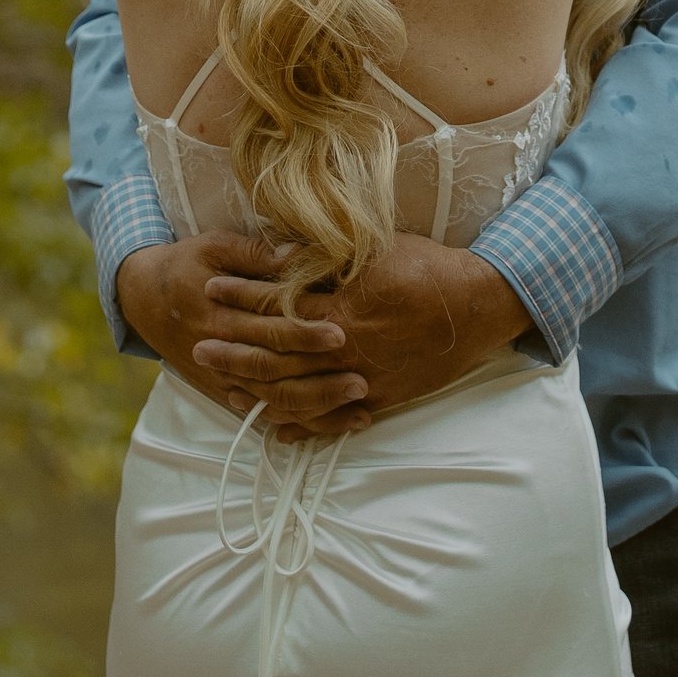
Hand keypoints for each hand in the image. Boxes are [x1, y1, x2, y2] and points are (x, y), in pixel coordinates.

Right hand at [118, 237, 368, 432]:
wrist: (143, 299)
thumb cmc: (186, 265)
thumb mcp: (213, 247)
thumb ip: (253, 253)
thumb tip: (294, 255)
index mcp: (221, 314)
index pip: (268, 327)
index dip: (304, 332)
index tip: (341, 333)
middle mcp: (222, 352)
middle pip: (275, 372)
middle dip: (319, 379)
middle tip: (361, 380)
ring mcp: (223, 378)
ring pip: (272, 402)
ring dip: (316, 409)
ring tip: (358, 409)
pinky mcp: (225, 391)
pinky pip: (263, 414)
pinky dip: (297, 423)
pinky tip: (331, 424)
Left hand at [205, 234, 528, 429]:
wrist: (479, 308)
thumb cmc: (430, 269)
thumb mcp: (377, 249)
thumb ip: (327, 257)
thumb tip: (280, 252)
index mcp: (341, 310)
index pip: (277, 304)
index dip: (241, 296)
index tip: (210, 288)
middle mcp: (345, 351)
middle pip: (277, 355)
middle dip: (235, 350)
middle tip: (198, 347)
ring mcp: (362, 380)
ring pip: (297, 393)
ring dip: (258, 390)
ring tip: (224, 385)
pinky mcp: (380, 399)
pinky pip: (332, 419)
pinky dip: (301, 425)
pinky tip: (275, 427)